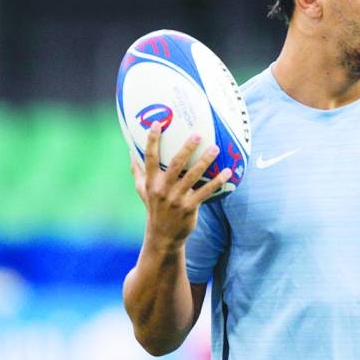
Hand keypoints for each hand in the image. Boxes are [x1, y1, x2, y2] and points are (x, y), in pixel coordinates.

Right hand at [132, 122, 230, 246]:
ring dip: (205, 161)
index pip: (150, 157)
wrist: (162, 235)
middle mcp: (163, 188)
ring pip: (193, 176)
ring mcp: (176, 198)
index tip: (157, 123)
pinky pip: (206, 191)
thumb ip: (137, 171)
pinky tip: (227, 172)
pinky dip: (217, 182)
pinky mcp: (189, 207)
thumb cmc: (154, 208)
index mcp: (151, 181)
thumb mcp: (142, 190)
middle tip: (198, 134)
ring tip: (215, 148)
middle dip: (186, 148)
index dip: (152, 140)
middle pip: (175, 164)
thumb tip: (131, 152)